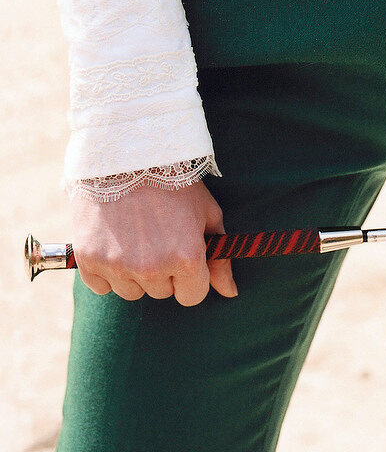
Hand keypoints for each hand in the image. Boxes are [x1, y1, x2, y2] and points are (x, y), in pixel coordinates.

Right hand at [71, 180, 237, 303]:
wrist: (127, 155)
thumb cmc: (175, 182)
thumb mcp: (207, 213)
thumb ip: (220, 256)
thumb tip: (230, 292)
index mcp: (186, 258)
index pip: (192, 296)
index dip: (190, 275)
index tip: (183, 253)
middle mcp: (152, 268)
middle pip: (161, 293)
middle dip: (164, 270)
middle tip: (158, 235)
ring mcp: (118, 266)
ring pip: (131, 292)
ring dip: (134, 273)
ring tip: (135, 235)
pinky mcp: (89, 260)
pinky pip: (101, 287)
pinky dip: (106, 271)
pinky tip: (114, 241)